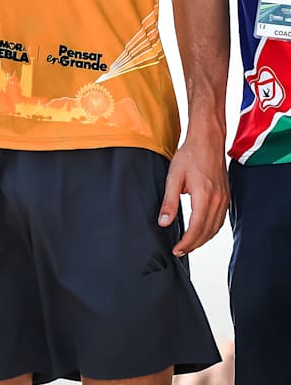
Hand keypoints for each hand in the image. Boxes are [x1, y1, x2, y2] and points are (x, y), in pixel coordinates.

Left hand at [157, 133, 227, 255]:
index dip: (187, 243)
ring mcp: (225, 199)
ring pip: (216, 228)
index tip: (176, 250)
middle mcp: (218, 200)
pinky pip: (220, 220)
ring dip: (203, 239)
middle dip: (194, 244)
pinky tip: (202, 231)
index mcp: (205, 197)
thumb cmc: (190, 155)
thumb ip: (170, 201)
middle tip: (180, 251)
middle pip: (207, 232)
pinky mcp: (226, 196)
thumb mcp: (174, 176)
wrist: (208, 139)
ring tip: (189, 244)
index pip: (196, 229)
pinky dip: (211, 230)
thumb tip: (164, 223)